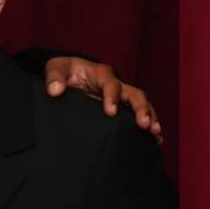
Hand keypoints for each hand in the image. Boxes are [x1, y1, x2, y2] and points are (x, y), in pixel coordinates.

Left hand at [42, 57, 162, 138]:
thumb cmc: (65, 71)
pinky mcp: (123, 108)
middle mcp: (116, 84)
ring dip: (150, 117)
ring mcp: (122, 96)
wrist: (70, 75)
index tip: (110, 112)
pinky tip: (155, 140)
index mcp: (101, 74)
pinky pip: (139, 115)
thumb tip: (55, 91)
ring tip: (155, 134)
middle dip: (141, 109)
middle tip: (144, 124)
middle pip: (134, 94)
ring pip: (142, 104)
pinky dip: (149, 125)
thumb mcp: (56, 68)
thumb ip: (54, 77)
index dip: (112, 97)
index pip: (111, 84)